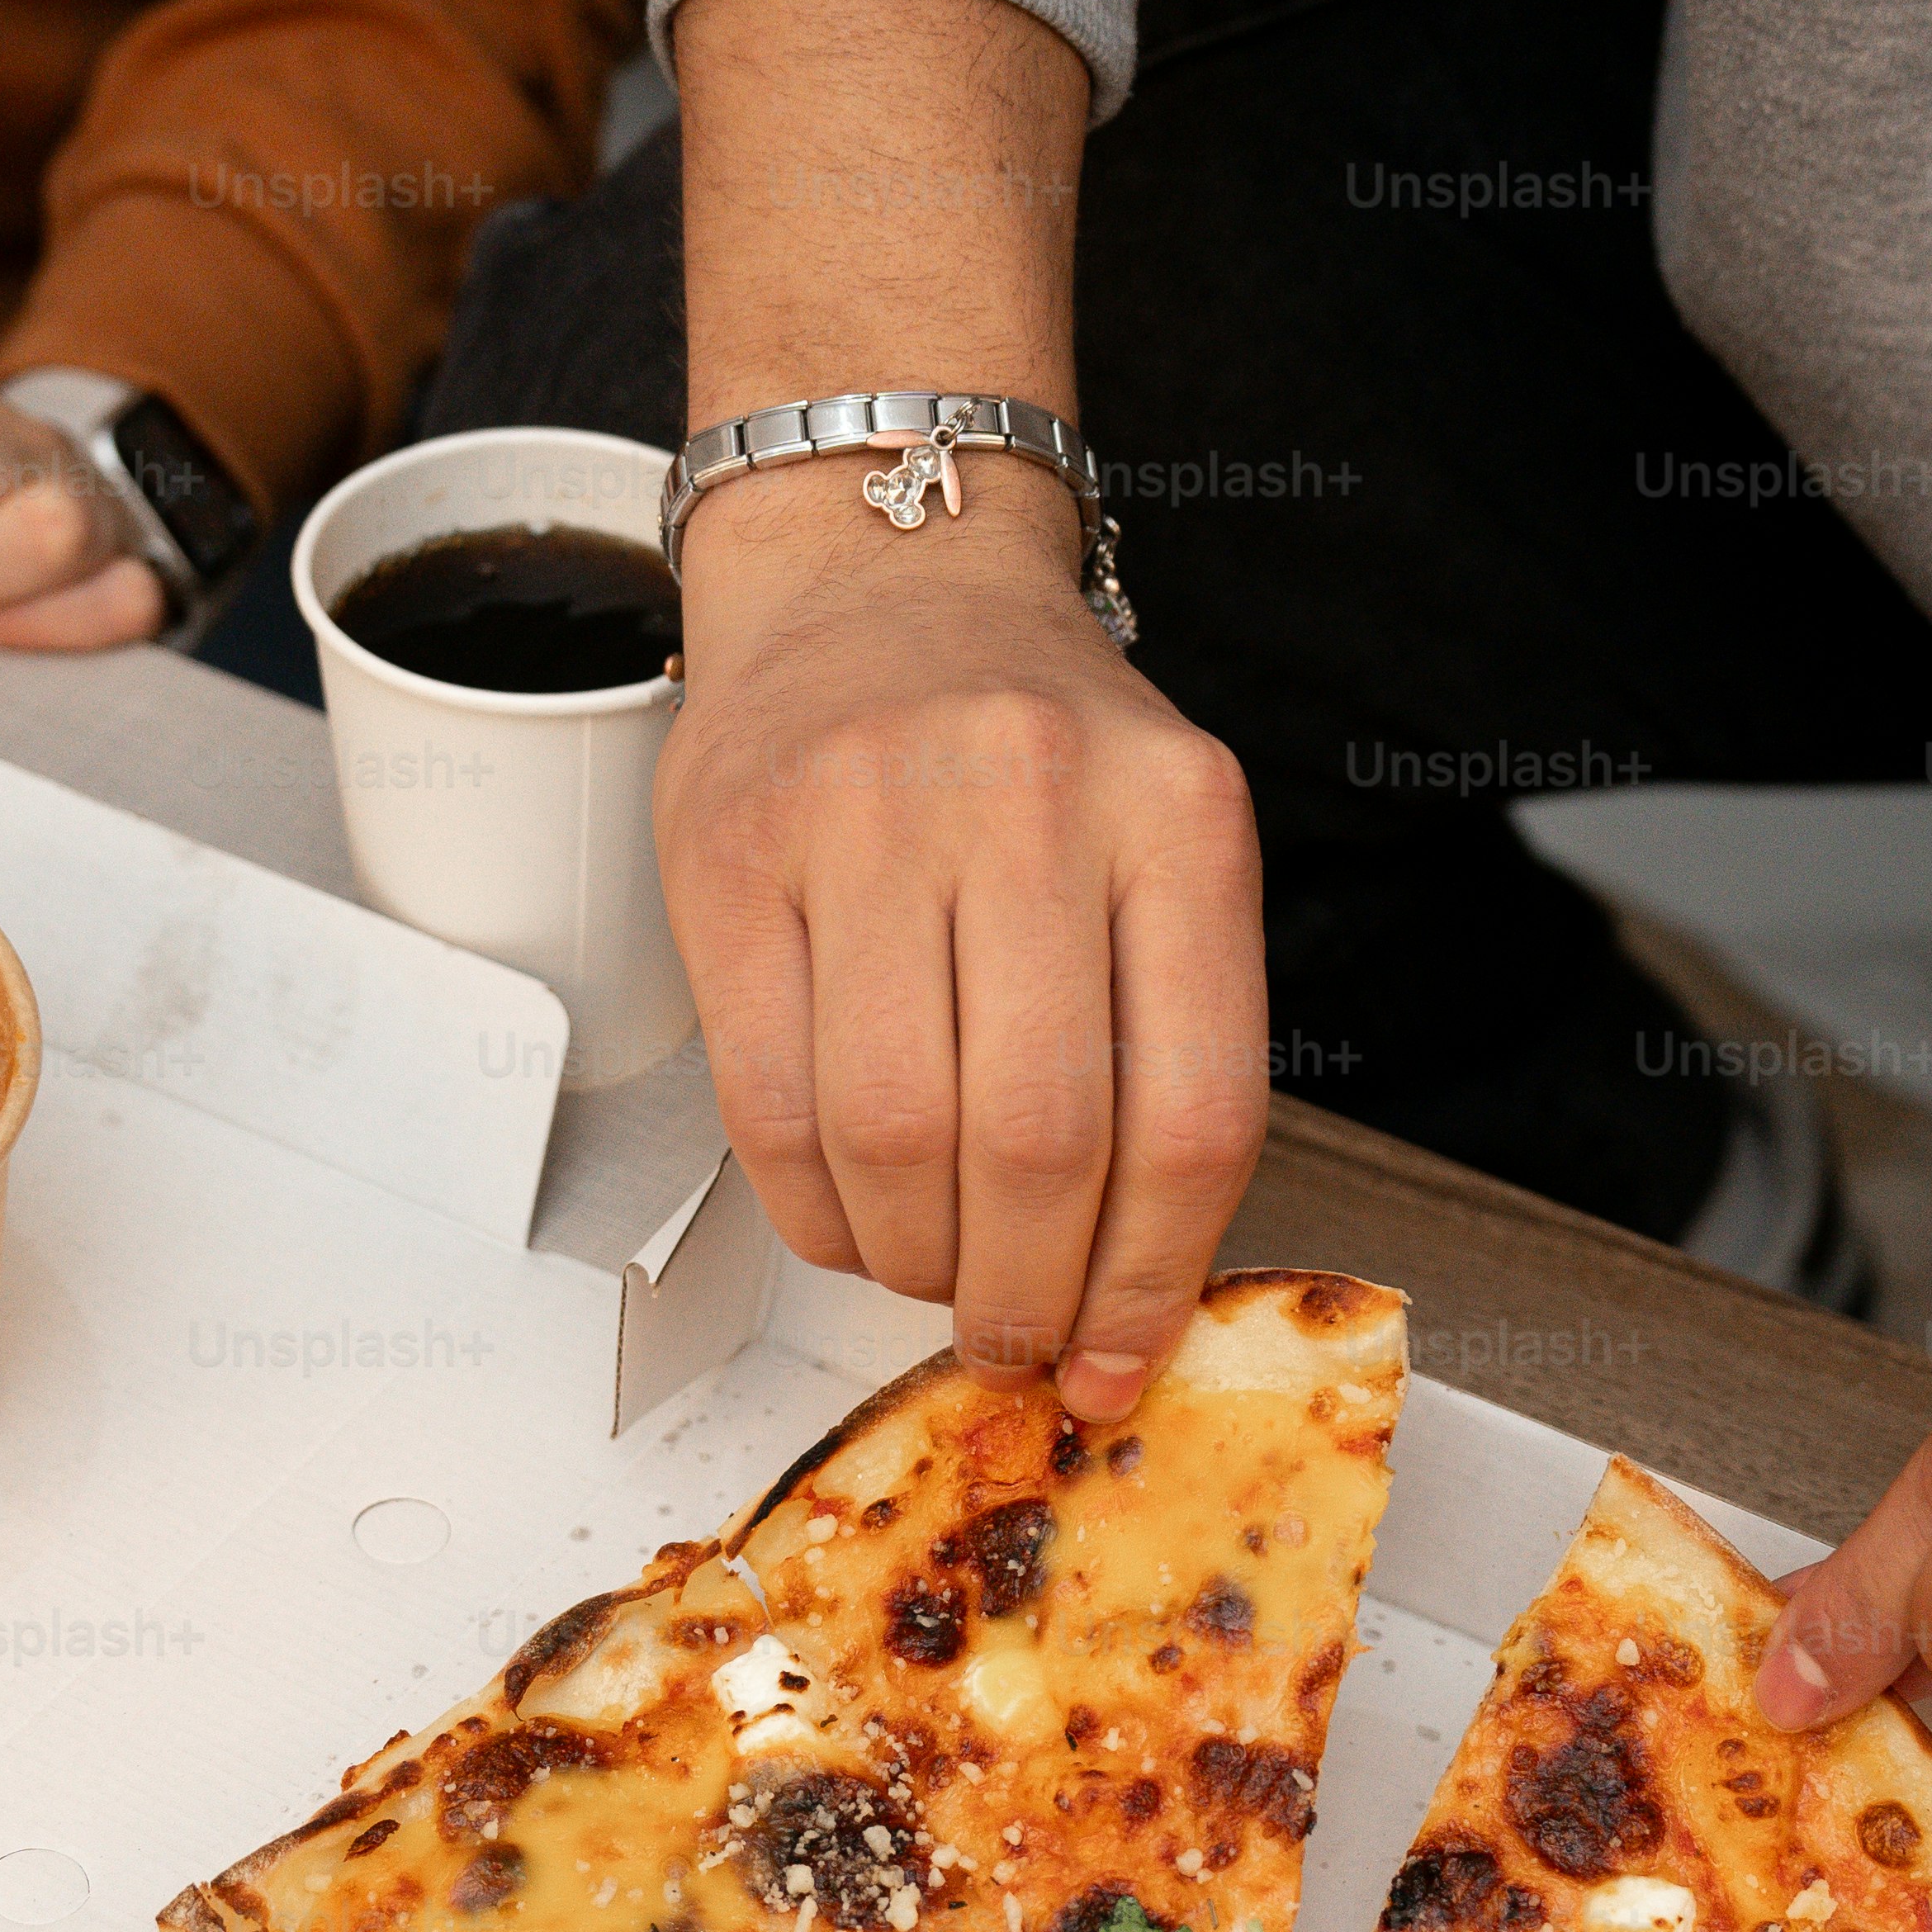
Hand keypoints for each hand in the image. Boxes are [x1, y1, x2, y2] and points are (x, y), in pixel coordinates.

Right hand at [658, 466, 1266, 1424]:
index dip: (1157, 1279)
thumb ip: (1165, 1042)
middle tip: (1015, 1334)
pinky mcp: (735, 858)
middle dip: (1026, 1292)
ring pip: (895, 1141)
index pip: (1196, 1113)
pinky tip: (851, 1216)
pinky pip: (773, 1106)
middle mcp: (1029, 799)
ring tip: (933, 1268)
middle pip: (1040, 1146)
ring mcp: (868, 818)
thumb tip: (1131, 1295)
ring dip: (916, 1260)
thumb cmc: (1027, 747)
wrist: (875, 577)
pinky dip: (816, 1212)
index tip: (1121, 1354)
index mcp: (1178, 815)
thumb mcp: (1156, 849)